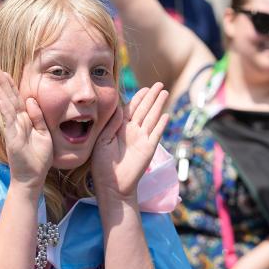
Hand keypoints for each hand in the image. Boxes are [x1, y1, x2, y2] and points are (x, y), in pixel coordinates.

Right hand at [0, 67, 52, 187]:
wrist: (33, 177)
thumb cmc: (39, 158)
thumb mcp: (44, 133)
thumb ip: (38, 117)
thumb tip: (31, 100)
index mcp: (26, 120)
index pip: (18, 99)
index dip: (12, 86)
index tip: (6, 73)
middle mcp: (17, 122)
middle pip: (10, 99)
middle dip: (2, 83)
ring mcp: (13, 129)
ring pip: (6, 107)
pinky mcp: (12, 138)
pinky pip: (9, 121)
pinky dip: (4, 109)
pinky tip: (0, 99)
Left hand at [91, 83, 169, 203]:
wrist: (112, 184)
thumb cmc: (102, 164)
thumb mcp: (102, 141)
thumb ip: (112, 124)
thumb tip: (120, 107)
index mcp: (120, 128)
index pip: (131, 109)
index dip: (138, 98)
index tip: (144, 88)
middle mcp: (132, 131)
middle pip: (144, 109)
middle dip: (151, 96)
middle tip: (159, 84)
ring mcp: (142, 139)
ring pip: (151, 117)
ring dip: (158, 105)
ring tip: (165, 92)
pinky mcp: (148, 148)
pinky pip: (156, 133)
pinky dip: (161, 124)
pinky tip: (165, 114)